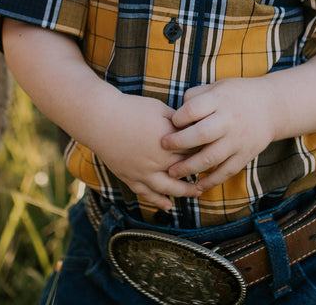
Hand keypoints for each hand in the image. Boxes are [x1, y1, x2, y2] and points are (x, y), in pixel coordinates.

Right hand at [88, 93, 200, 210]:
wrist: (101, 119)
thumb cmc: (132, 109)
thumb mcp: (160, 110)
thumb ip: (178, 122)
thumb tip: (194, 127)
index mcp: (168, 143)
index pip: (193, 151)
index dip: (204, 151)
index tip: (213, 150)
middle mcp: (158, 161)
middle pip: (185, 172)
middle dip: (200, 173)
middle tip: (211, 175)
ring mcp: (143, 172)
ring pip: (169, 188)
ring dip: (184, 193)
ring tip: (196, 194)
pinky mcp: (130, 177)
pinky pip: (146, 193)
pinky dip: (158, 201)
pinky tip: (167, 206)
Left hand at [162, 77, 278, 193]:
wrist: (272, 106)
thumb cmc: (235, 95)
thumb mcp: (216, 86)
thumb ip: (195, 97)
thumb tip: (174, 115)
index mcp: (220, 100)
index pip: (193, 110)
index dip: (178, 118)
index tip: (171, 123)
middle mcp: (229, 120)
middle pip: (200, 135)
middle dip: (179, 143)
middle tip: (163, 146)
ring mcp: (238, 140)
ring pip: (211, 158)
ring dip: (189, 167)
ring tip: (172, 173)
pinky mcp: (245, 155)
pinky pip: (226, 171)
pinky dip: (211, 181)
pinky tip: (196, 186)